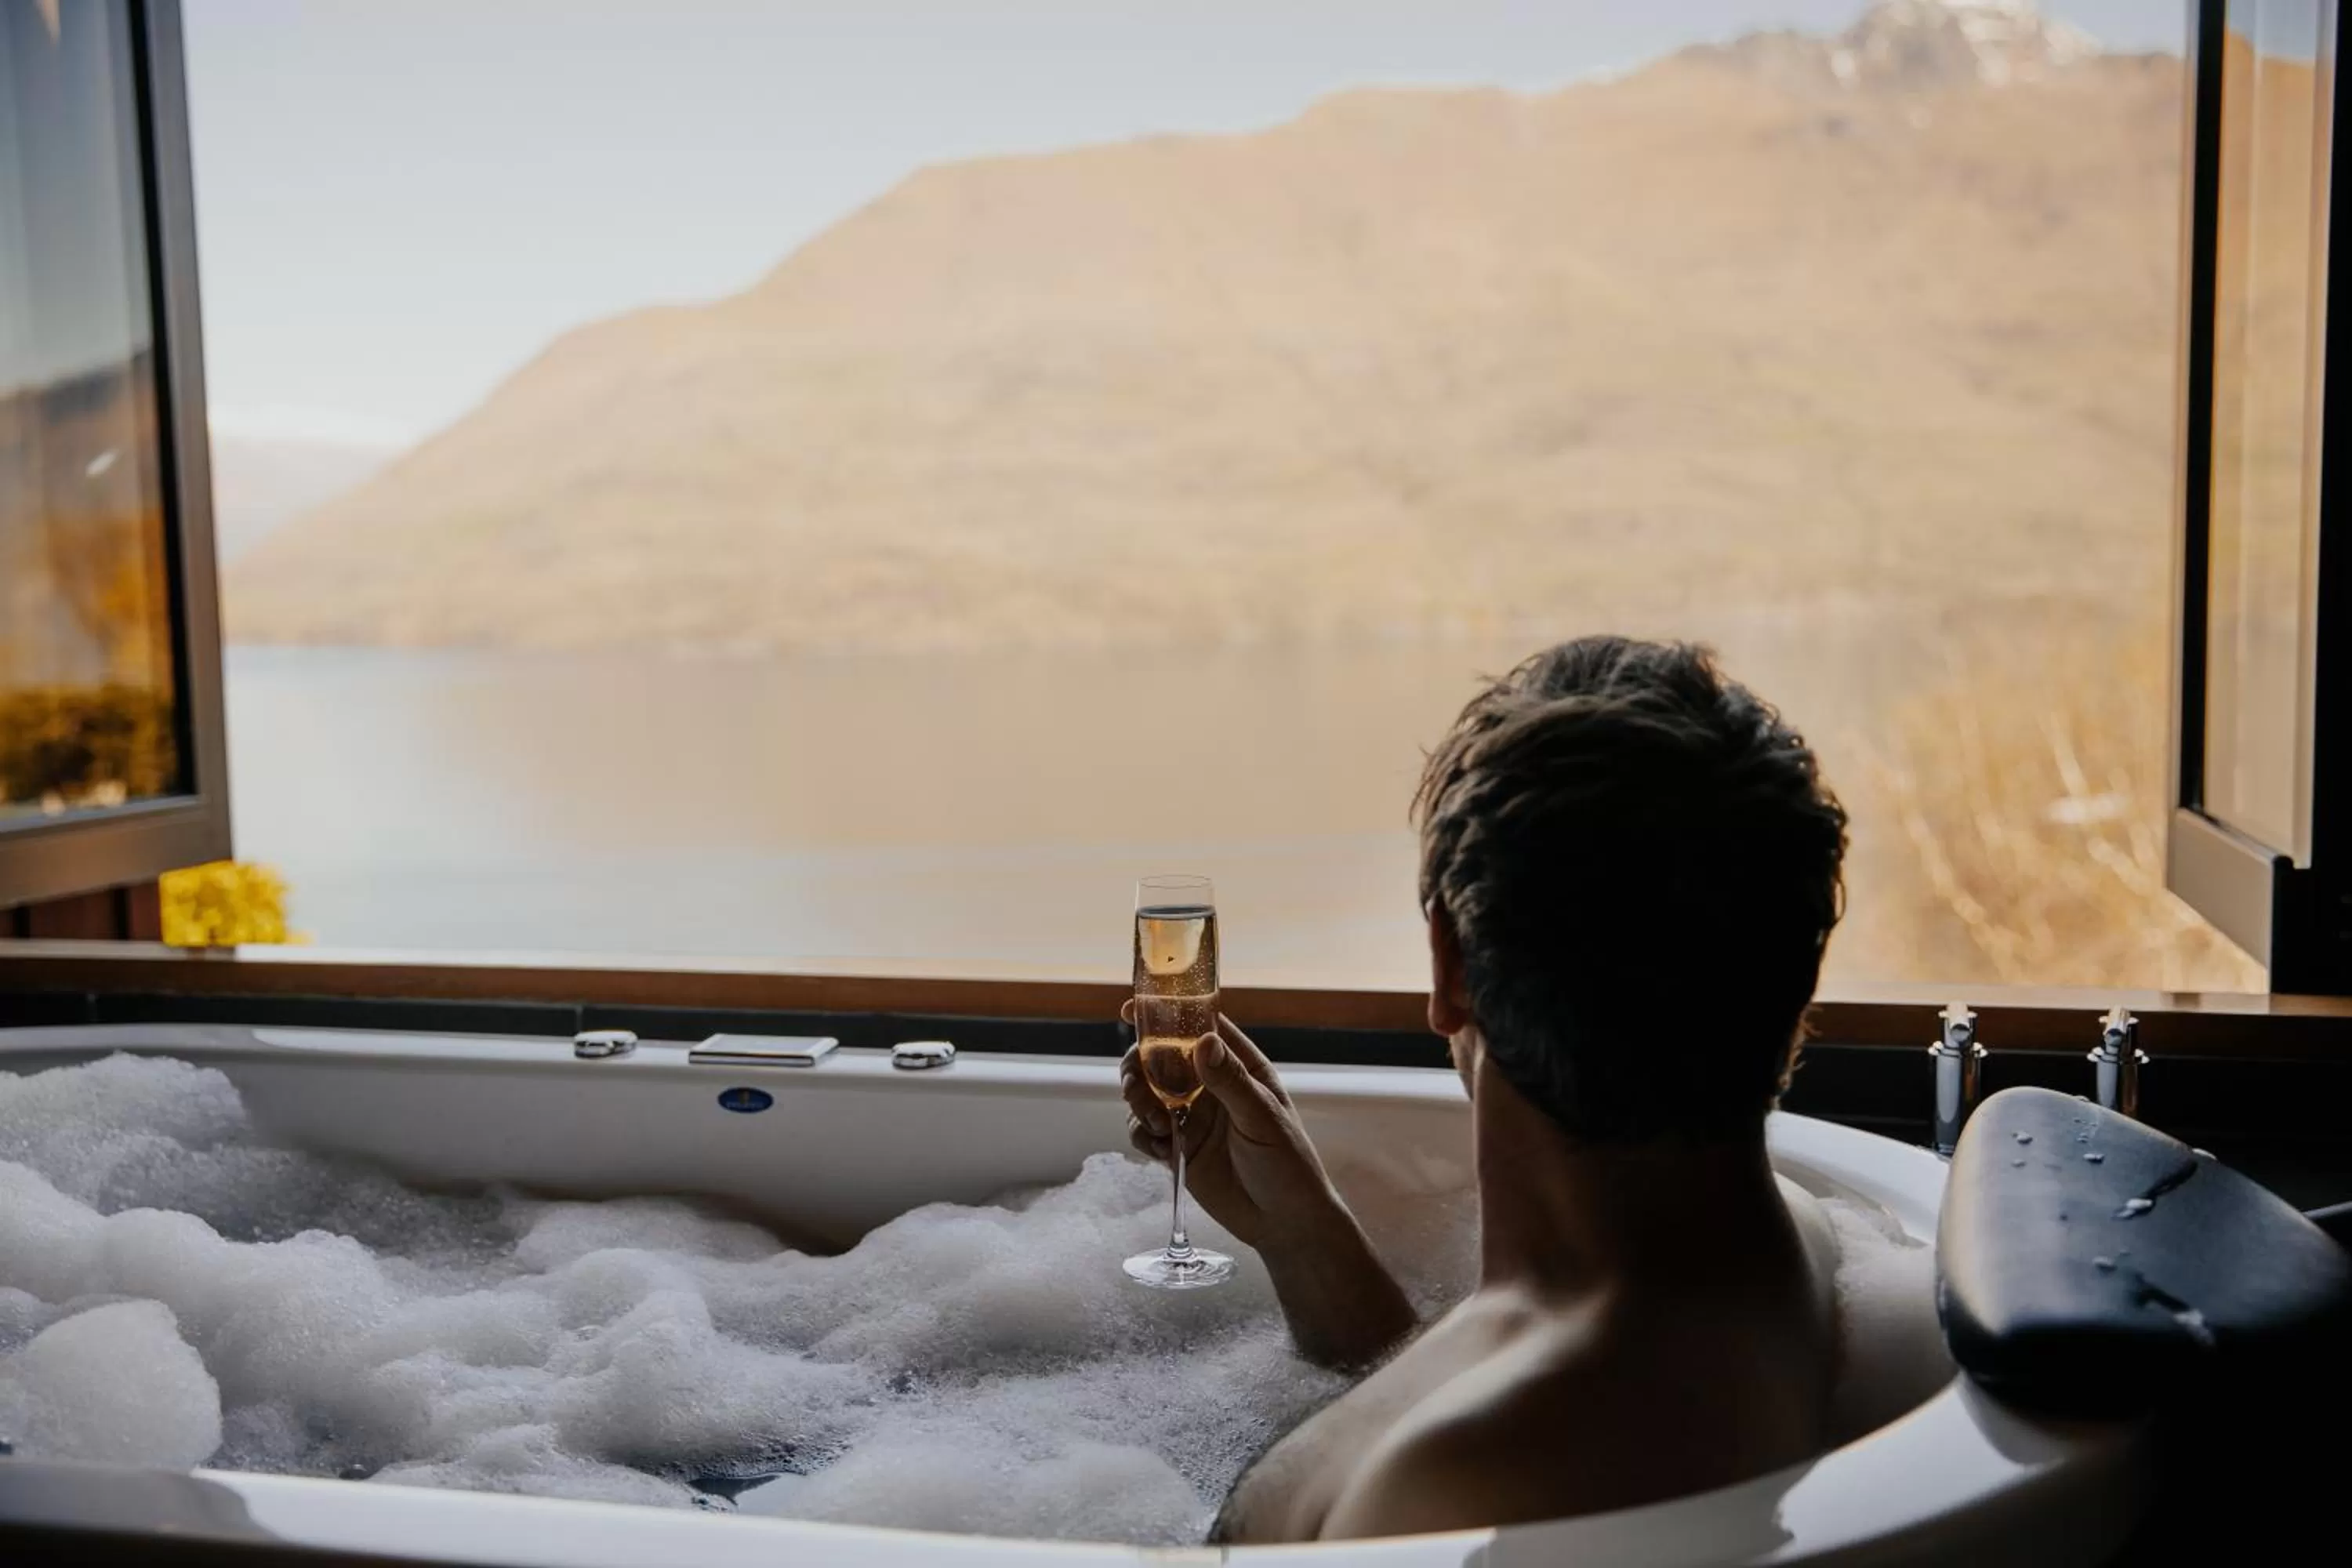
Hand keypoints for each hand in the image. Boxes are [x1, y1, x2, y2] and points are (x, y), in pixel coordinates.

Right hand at [1120, 1009, 1340, 1249]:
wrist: (1284, 1223)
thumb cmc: (1289, 1165)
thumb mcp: (1263, 1120)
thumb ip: (1231, 1082)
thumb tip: (1203, 1043)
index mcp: (1240, 1067)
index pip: (1201, 1027)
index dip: (1167, 1014)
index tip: (1134, 1011)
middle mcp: (1212, 1086)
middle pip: (1162, 1057)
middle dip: (1141, 1064)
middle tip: (1137, 1083)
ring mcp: (1193, 1117)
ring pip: (1147, 1092)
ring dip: (1138, 1099)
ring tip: (1154, 1120)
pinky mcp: (1179, 1148)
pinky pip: (1144, 1129)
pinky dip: (1141, 1133)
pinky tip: (1160, 1147)